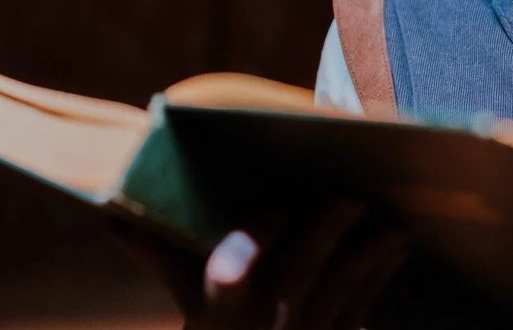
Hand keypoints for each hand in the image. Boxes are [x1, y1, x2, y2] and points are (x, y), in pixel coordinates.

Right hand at [113, 202, 409, 329]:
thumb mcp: (192, 307)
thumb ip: (166, 258)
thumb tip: (114, 217)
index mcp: (220, 314)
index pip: (228, 274)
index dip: (253, 240)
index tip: (277, 202)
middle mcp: (263, 327)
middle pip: (298, 273)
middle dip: (325, 233)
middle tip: (349, 196)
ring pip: (341, 291)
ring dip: (370, 255)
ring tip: (394, 223)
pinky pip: (362, 311)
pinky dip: (382, 279)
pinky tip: (398, 250)